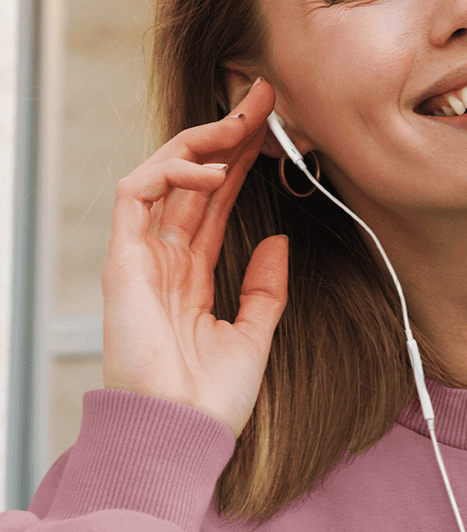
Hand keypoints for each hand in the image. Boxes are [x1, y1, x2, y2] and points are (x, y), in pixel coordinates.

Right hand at [102, 78, 287, 436]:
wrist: (181, 435)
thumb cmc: (212, 400)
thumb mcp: (254, 336)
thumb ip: (264, 288)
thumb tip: (279, 239)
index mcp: (191, 277)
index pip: (214, 204)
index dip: (241, 164)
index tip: (275, 130)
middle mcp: (163, 260)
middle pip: (193, 181)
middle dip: (227, 134)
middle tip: (265, 96)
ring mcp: (140, 258)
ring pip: (162, 175)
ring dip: (202, 141)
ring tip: (245, 118)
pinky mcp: (122, 261)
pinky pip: (135, 194)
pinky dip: (170, 172)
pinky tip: (213, 170)